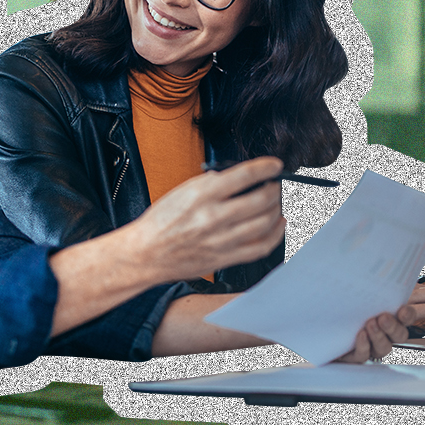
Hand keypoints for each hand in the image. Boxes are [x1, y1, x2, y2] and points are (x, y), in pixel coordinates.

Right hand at [123, 156, 286, 282]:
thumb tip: (239, 177)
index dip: (266, 168)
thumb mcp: (183, 190)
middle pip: (261, 200)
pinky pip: (261, 247)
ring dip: (277, 209)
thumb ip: (212, 183)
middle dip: (275, 189)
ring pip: (265, 223)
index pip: (244, 175)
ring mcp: (221, 240)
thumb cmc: (161, 222)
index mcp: (202, 195)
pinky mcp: (225, 258)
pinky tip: (277, 225)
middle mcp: (213, 217)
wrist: (146, 253)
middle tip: (275, 185)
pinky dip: (276, 235)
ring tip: (276, 203)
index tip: (275, 165)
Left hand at [334, 286, 424, 362]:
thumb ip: (401, 282)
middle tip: (401, 311)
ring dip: (381, 333)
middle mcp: (387, 329)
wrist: (328, 320)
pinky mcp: (356, 351)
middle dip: (404, 320)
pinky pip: (363, 353)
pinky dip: (364, 344)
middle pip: (403, 332)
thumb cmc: (356, 301)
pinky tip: (360, 333)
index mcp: (398, 311)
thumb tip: (415, 270)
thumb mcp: (380, 286)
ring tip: (373, 321)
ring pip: (385, 346)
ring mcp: (372, 341)